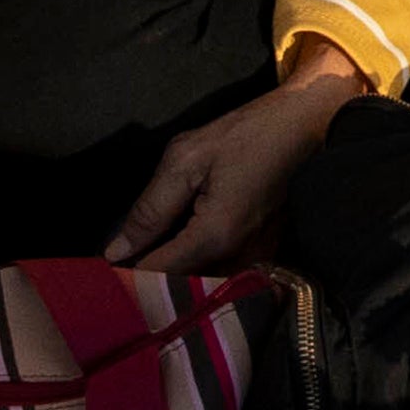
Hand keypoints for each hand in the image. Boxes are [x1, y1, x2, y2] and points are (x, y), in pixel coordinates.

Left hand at [111, 45, 365, 270]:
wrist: (309, 122)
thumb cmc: (248, 133)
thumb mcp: (187, 158)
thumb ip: (149, 209)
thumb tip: (115, 252)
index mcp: (215, 235)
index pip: (157, 276)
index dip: (126, 278)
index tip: (100, 276)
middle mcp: (239, 258)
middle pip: (183, 287)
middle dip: (150, 285)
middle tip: (120, 272)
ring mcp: (258, 259)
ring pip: (205, 284)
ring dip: (177, 280)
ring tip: (148, 265)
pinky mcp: (268, 252)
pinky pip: (226, 273)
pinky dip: (202, 270)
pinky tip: (183, 254)